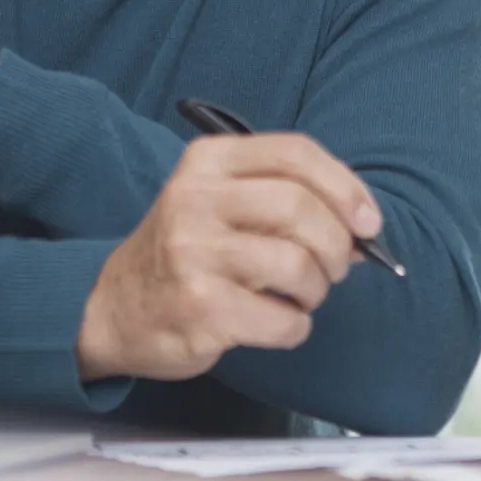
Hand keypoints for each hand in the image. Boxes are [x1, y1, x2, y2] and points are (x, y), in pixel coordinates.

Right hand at [75, 133, 383, 382]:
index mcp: (207, 162)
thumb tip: (362, 226)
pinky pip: (283, 320)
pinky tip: (274, 322)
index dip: (346, 187)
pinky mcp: (200, 308)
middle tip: (334, 267)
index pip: (295, 152)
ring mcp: (194, 254)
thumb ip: (285, 198)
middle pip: (302, 207)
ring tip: (297, 296)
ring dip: (315, 290)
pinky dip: (294, 327)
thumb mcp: (221, 203)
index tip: (367, 220)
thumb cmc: (185, 253)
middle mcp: (195, 199)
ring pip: (298, 265)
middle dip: (336, 244)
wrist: (113, 308)